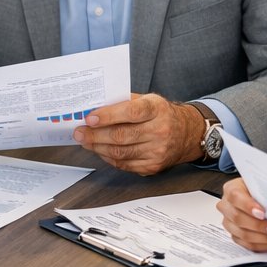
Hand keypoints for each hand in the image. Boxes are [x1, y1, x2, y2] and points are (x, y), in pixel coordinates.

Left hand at [74, 94, 202, 174]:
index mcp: (157, 109)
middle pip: (121, 136)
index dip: (108, 116)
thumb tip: (94, 108)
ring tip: (85, 141)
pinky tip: (100, 150)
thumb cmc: (161, 114)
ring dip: (98, 147)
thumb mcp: (147, 100)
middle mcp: (160, 131)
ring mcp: (157, 151)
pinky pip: (124, 164)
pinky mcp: (153, 166)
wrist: (187, 133)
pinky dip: (108, 157)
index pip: (130, 112)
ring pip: (120, 153)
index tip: (89, 118)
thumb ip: (123, 102)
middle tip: (79, 132)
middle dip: (95, 135)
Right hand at [217, 177, 266, 251]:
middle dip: (260, 226)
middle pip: (238, 218)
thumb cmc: (261, 189)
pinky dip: (263, 245)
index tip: (263, 213)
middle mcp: (226, 206)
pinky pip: (247, 244)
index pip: (235, 197)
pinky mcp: (235, 235)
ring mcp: (229, 222)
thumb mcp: (264, 183)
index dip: (248, 206)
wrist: (257, 196)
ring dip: (265, 238)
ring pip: (243, 234)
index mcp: (231, 189)